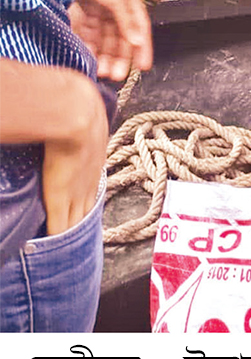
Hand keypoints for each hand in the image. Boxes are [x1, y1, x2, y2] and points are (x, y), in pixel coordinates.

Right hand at [41, 74, 108, 235]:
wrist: (77, 115)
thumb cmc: (81, 111)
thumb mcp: (87, 122)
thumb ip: (82, 128)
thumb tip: (77, 120)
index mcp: (94, 166)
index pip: (90, 191)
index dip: (84, 201)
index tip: (81, 210)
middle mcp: (88, 182)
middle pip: (85, 211)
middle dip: (80, 223)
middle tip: (76, 237)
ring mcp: (75, 192)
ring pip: (74, 221)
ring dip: (69, 233)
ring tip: (65, 247)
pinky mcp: (59, 198)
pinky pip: (59, 225)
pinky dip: (56, 236)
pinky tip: (49, 246)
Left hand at [68, 0, 152, 80]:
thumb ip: (127, 20)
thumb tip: (138, 41)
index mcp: (131, 0)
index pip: (140, 29)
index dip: (143, 48)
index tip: (143, 67)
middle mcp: (119, 6)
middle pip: (122, 37)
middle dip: (119, 57)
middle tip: (115, 75)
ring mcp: (102, 9)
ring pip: (106, 39)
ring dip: (105, 55)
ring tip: (101, 71)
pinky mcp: (86, 12)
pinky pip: (91, 34)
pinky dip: (90, 46)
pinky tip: (89, 57)